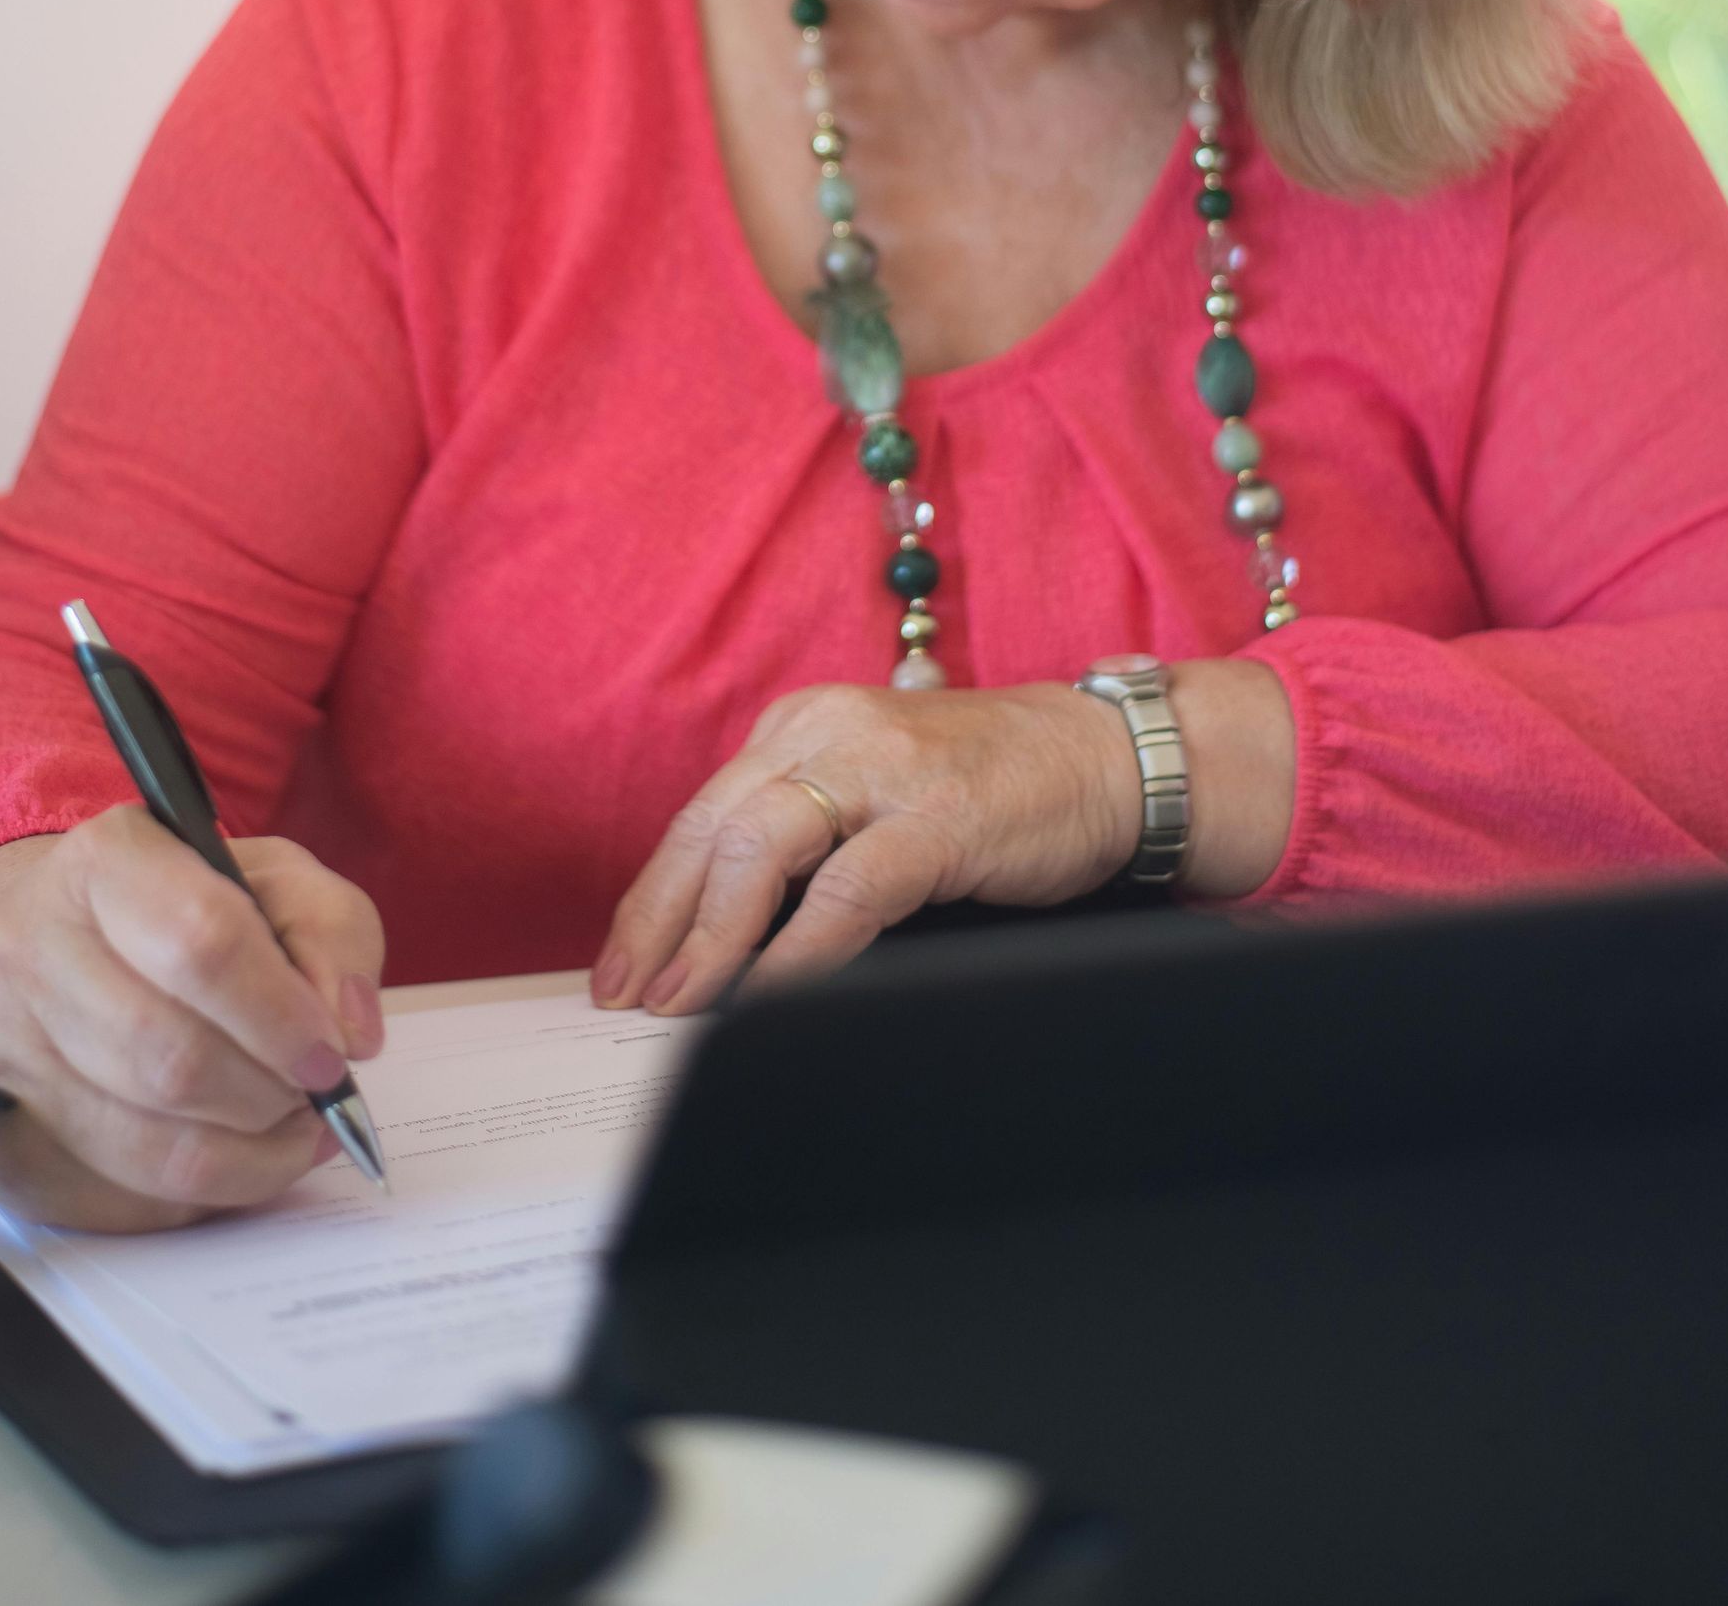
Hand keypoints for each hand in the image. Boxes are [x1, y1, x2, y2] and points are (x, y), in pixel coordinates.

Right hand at [0, 805, 385, 1231]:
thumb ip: (332, 932)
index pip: (202, 943)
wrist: (55, 931)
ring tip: (294, 1127)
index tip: (333, 1054)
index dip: (280, 1015)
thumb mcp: (275, 877)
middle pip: (169, 1055)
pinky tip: (249, 1154)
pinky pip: (119, 1183)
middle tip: (316, 1094)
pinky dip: (204, 1184)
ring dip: (244, 1149)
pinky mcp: (12, 1119)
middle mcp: (40, 944)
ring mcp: (12, 1038)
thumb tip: (351, 1032)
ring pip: (142, 1135)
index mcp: (111, 858)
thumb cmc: (184, 903)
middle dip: (267, 1093)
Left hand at [591, 679, 1146, 1017]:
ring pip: (760, 847)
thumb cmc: (990, 787)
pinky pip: (847, 888)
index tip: (622, 964)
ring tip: (682, 1002)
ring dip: (711, 936)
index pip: (702, 815)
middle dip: (659, 921)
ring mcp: (884, 769)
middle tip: (628, 997)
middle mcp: (829, 732)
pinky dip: (799, 948)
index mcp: (803, 726)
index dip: (653, 896)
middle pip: (712, 830)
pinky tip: (769, 992)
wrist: (1106, 759)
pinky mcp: (939, 815)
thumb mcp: (874, 790)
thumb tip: (719, 934)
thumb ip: (806, 836)